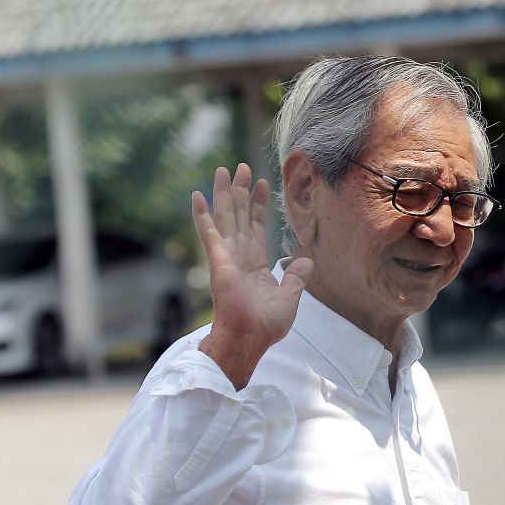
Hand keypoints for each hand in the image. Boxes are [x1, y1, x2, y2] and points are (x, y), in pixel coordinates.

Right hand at [191, 163, 312, 388]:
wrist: (250, 336)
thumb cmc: (266, 324)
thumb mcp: (290, 297)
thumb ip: (296, 277)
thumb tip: (306, 261)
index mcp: (255, 264)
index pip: (257, 227)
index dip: (259, 206)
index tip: (262, 185)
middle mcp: (239, 255)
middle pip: (240, 215)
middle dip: (242, 191)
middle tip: (241, 168)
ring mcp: (227, 256)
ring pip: (226, 216)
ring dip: (224, 193)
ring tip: (223, 170)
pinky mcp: (218, 259)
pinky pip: (209, 232)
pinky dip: (202, 214)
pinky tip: (197, 195)